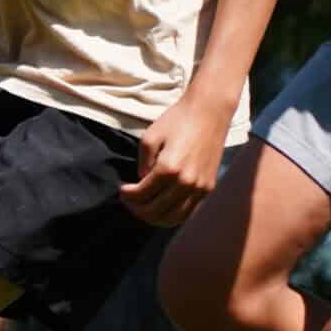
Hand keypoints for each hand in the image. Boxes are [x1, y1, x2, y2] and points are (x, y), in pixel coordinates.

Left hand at [120, 94, 231, 227]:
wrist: (209, 112)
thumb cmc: (177, 121)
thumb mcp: (150, 137)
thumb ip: (143, 163)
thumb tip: (141, 181)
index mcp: (169, 168)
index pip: (142, 194)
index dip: (127, 196)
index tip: (121, 190)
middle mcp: (186, 182)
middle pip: (155, 210)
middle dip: (137, 209)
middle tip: (128, 201)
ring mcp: (200, 187)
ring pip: (173, 217)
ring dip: (154, 217)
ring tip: (143, 207)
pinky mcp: (208, 187)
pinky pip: (188, 212)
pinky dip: (172, 215)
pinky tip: (161, 208)